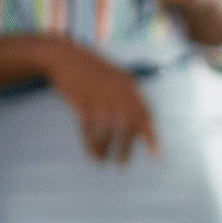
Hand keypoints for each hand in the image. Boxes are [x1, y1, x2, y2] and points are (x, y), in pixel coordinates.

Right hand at [45, 41, 157, 163]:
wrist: (66, 58)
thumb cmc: (93, 72)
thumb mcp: (116, 80)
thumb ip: (129, 100)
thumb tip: (140, 129)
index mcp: (129, 86)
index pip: (145, 114)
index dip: (150, 135)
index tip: (155, 154)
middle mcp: (117, 93)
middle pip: (126, 127)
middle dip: (125, 148)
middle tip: (122, 164)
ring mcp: (99, 98)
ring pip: (106, 132)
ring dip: (105, 149)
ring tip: (102, 160)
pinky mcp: (82, 103)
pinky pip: (89, 130)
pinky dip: (91, 144)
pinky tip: (92, 153)